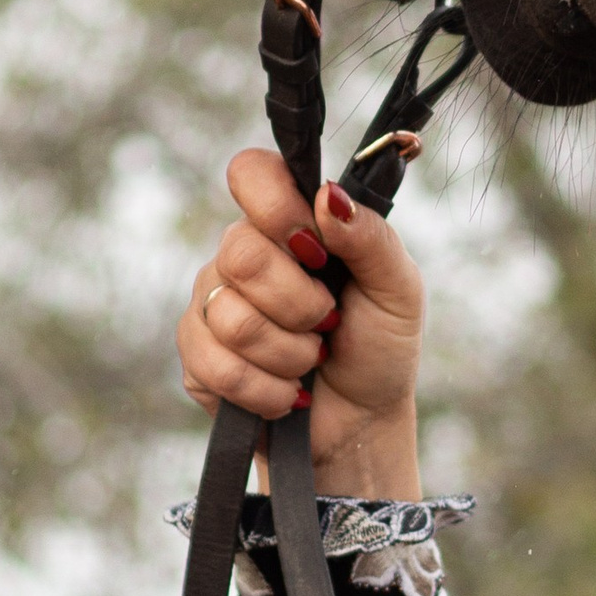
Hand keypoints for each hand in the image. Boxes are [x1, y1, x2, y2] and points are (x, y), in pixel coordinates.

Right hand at [176, 148, 427, 497]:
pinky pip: (216, 366)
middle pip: (241, 255)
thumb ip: (370, 236)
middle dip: (300, 305)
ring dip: (290, 354)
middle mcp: (242, 255)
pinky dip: (267, 390)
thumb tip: (328, 195)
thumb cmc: (380, 346)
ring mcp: (212, 305)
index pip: (251, 173)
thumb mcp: (397, 288)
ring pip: (231, 318)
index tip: (317, 250)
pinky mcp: (197, 359)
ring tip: (311, 361)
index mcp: (289, 224)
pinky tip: (287, 394)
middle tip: (328, 325)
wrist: (360, 422)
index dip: (277, 208)